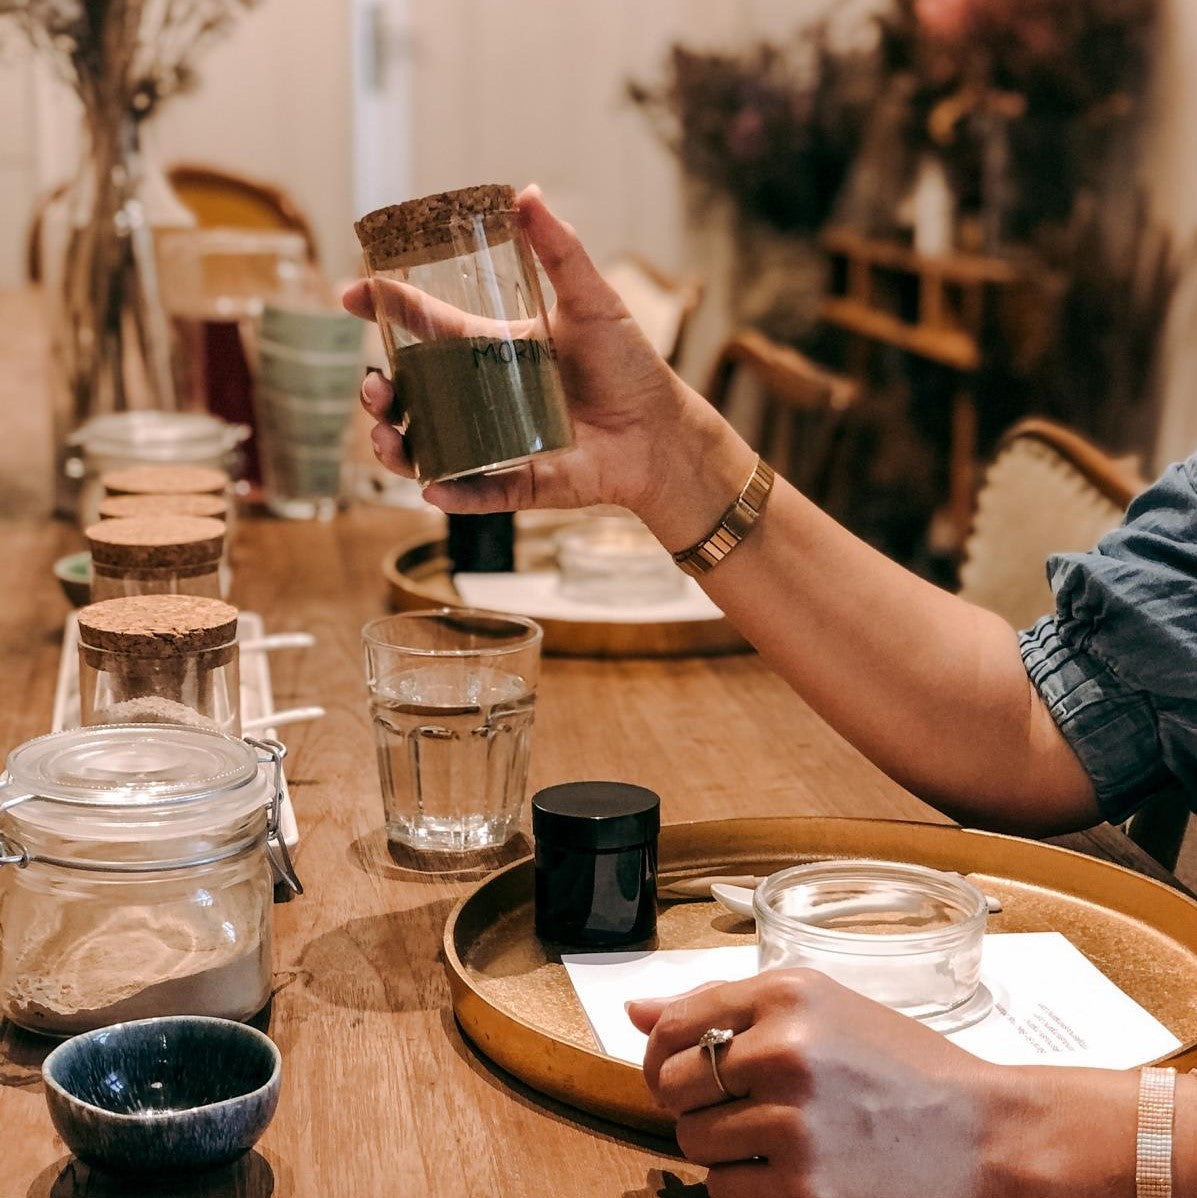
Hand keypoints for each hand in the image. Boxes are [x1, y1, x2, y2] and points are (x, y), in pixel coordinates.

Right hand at [342, 185, 721, 524]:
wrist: (663, 429)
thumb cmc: (629, 364)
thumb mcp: (592, 301)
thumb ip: (559, 251)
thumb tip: (526, 192)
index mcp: (493, 351)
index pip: (428, 328)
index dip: (387, 309)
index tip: (351, 294)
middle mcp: (485, 399)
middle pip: (415, 396)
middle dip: (380, 391)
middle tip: (373, 384)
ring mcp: (498, 443)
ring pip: (430, 450)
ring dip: (396, 448)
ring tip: (385, 435)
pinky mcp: (522, 482)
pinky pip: (479, 494)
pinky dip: (454, 496)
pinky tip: (433, 490)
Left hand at [627, 969, 1003, 1197]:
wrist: (981, 1134)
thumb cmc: (895, 1064)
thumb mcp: (817, 1005)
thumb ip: (720, 1003)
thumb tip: (633, 1011)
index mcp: (787, 995)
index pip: (674, 1023)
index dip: (662, 1053)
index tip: (674, 1069)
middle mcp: (785, 1053)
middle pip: (674, 1089)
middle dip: (692, 1103)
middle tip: (737, 1106)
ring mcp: (794, 1126)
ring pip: (694, 1146)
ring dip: (721, 1149)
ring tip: (776, 1136)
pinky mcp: (803, 1193)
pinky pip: (725, 1194)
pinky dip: (746, 1189)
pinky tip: (792, 1170)